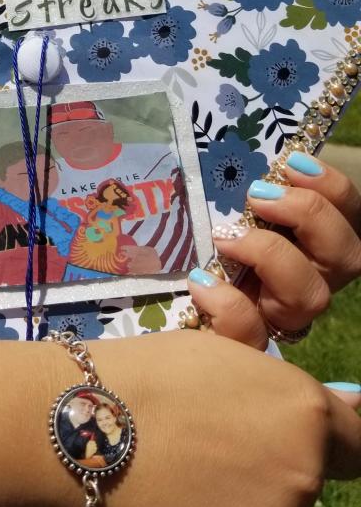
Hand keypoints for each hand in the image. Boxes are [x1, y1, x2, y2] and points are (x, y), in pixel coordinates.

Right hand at [90, 330, 360, 506]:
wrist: (74, 429)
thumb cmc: (137, 375)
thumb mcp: (213, 352)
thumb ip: (271, 382)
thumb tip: (345, 401)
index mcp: (303, 410)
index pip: (355, 440)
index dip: (323, 440)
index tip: (282, 440)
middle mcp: (303, 473)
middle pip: (302, 482)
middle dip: (263, 470)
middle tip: (200, 454)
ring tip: (174, 488)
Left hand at [188, 151, 360, 346]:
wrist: (164, 310)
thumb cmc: (204, 249)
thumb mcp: (229, 214)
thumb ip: (252, 196)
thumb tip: (261, 163)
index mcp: (310, 247)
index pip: (349, 218)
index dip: (333, 189)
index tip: (292, 162)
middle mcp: (307, 283)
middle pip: (349, 258)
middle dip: (311, 215)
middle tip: (258, 194)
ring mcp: (280, 317)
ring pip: (312, 297)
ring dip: (273, 255)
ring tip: (227, 236)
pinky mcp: (246, 344)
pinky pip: (250, 331)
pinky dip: (227, 304)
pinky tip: (201, 281)